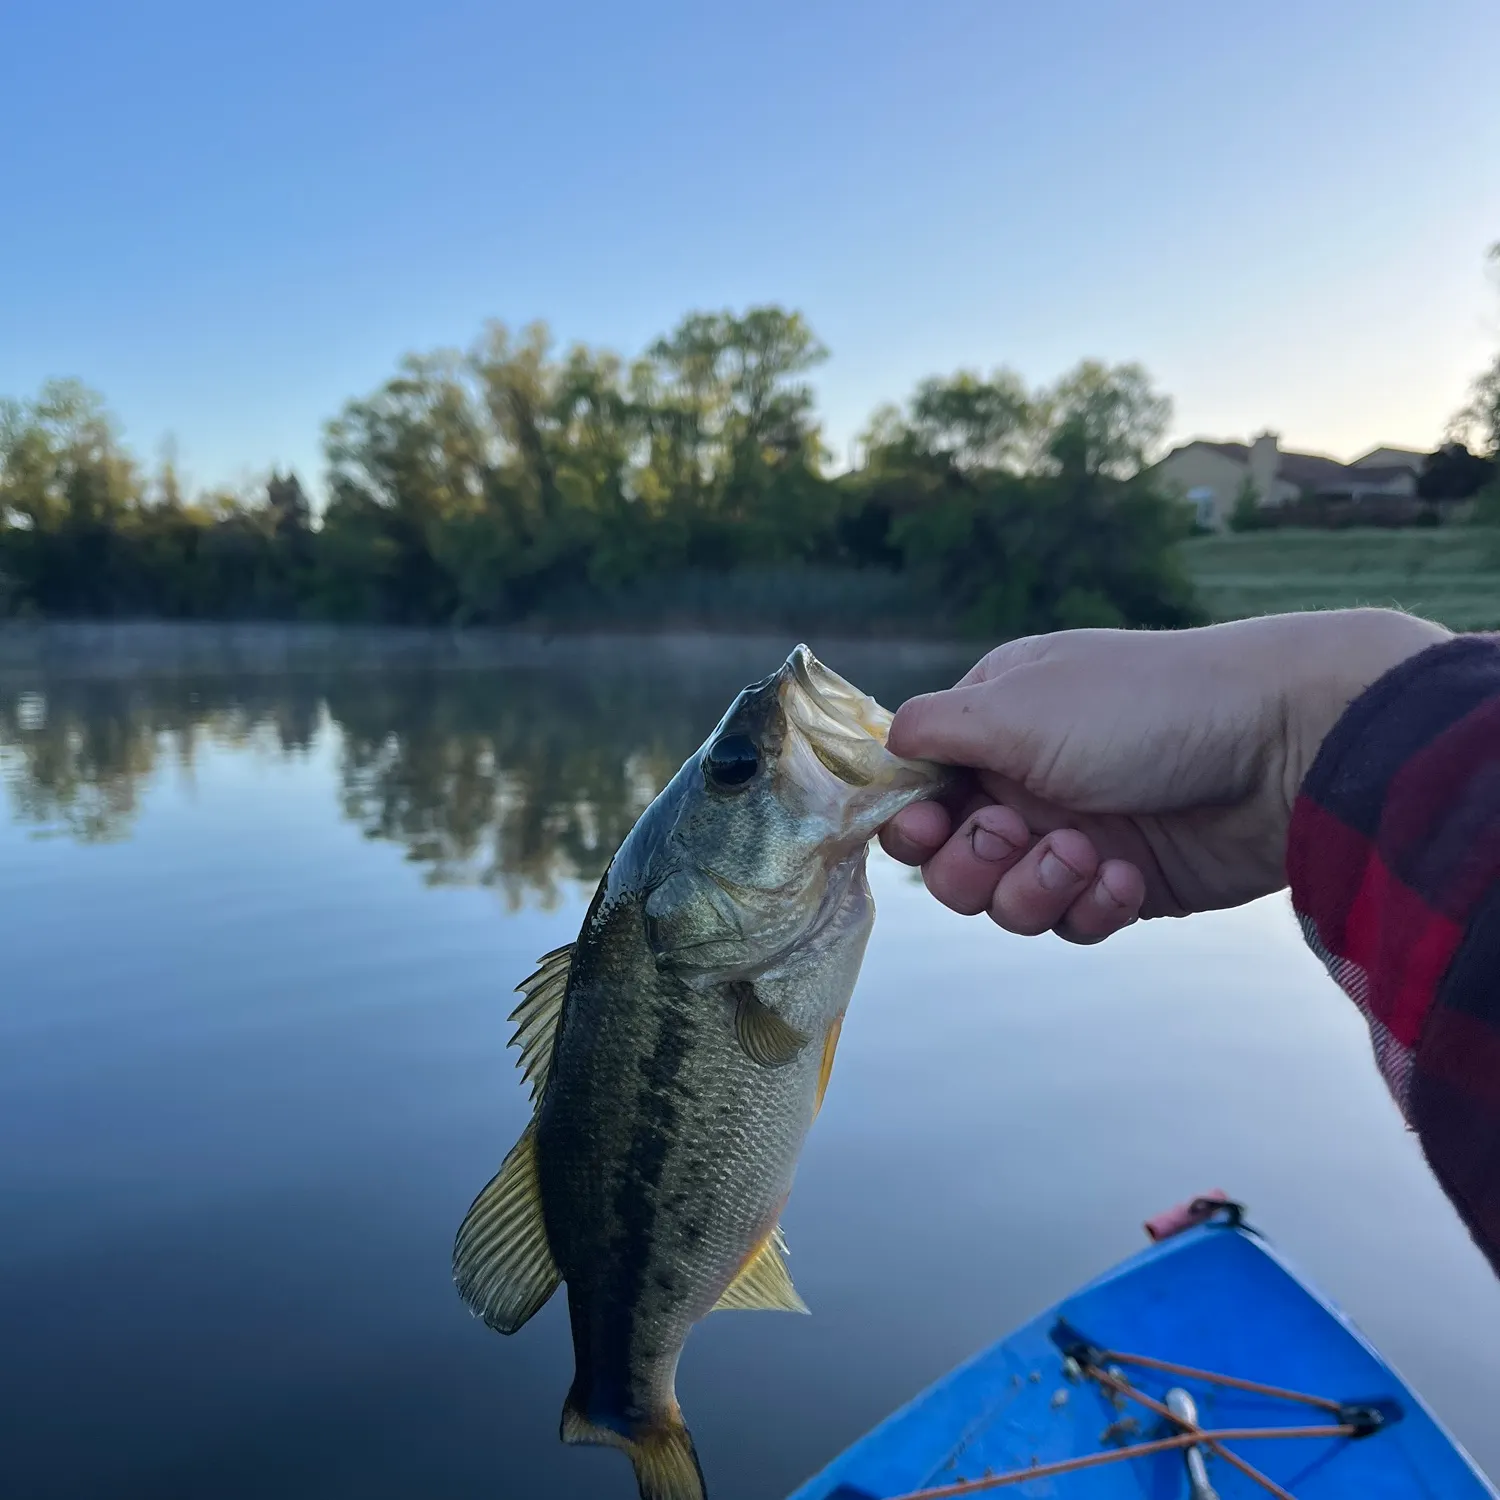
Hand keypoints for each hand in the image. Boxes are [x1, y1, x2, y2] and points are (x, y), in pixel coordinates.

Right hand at [880, 608, 1449, 942]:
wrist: (1282, 749)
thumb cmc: (1143, 707)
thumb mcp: (1018, 704)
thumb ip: (932, 728)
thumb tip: (883, 747)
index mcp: (993, 723)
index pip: (916, 784)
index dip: (908, 818)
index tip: (923, 826)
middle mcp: (1024, 779)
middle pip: (946, 858)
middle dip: (973, 861)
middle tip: (1016, 834)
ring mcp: (1072, 832)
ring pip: (1003, 901)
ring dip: (1033, 887)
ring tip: (1085, 856)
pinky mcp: (1120, 883)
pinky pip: (1070, 921)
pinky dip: (1092, 905)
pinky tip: (1128, 876)